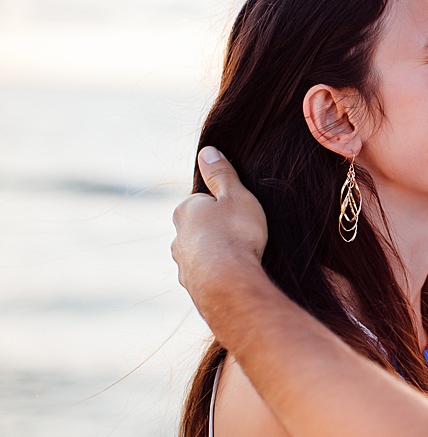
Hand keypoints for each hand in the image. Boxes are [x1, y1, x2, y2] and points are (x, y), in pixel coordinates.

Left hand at [171, 147, 267, 315]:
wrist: (229, 282)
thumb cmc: (236, 234)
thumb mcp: (235, 195)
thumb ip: (221, 174)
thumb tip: (206, 152)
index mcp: (186, 210)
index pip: (203, 201)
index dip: (224, 206)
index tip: (240, 213)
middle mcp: (177, 236)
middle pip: (199, 227)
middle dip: (217, 230)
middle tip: (242, 235)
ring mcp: (182, 262)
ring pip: (200, 251)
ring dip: (215, 253)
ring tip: (239, 258)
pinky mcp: (191, 284)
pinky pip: (205, 273)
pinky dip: (216, 273)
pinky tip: (233, 275)